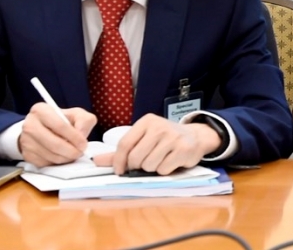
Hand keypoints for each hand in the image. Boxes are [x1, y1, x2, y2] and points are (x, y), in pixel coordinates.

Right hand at [18, 104, 95, 166]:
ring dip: (66, 158)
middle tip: (80, 152)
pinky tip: (62, 156)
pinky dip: (58, 162)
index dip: (75, 137)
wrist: (43, 129)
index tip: (84, 144)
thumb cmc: (61, 120)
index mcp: (41, 110)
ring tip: (73, 153)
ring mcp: (26, 141)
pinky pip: (46, 163)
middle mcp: (30, 125)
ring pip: (51, 156)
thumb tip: (82, 134)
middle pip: (54, 144)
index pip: (60, 125)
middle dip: (71, 151)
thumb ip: (84, 120)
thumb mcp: (76, 114)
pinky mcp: (27, 155)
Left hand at [93, 114, 220, 174]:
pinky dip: (165, 170)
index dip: (119, 161)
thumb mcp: (143, 139)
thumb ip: (121, 151)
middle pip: (136, 157)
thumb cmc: (164, 139)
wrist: (196, 136)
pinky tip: (171, 162)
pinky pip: (164, 169)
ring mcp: (173, 137)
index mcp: (146, 122)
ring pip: (149, 165)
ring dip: (152, 168)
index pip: (124, 144)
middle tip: (145, 163)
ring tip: (160, 160)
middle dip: (137, 166)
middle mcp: (160, 127)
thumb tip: (96, 161)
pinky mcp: (184, 149)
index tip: (120, 170)